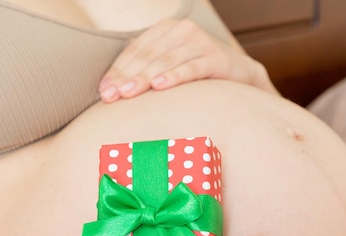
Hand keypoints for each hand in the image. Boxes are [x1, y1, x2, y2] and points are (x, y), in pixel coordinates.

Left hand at [98, 18, 276, 101]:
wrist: (240, 76)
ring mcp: (200, 42)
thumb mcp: (170, 67)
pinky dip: (174, 77)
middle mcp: (181, 30)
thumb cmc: (198, 75)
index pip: (136, 50)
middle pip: (148, 56)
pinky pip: (191, 68)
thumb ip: (147, 71)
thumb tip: (112, 91)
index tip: (105, 92)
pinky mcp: (215, 57)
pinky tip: (160, 86)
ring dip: (145, 78)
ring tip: (129, 93)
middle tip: (113, 96)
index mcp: (165, 29)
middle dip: (127, 77)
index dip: (118, 71)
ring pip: (166, 61)